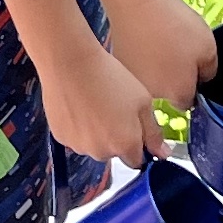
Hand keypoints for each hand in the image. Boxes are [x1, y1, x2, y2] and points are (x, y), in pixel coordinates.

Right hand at [36, 39, 164, 168]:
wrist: (70, 62)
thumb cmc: (109, 77)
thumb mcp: (143, 101)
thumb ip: (153, 132)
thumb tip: (162, 153)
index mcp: (125, 145)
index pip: (137, 161)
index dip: (139, 145)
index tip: (135, 128)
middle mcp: (101, 152)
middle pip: (114, 152)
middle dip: (117, 137)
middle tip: (114, 108)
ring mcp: (78, 146)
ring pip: (93, 145)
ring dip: (96, 133)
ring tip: (95, 104)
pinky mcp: (60, 137)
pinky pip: (74, 137)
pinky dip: (78, 127)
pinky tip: (79, 105)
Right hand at [105, 0, 217, 114]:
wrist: (138, 4)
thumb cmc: (177, 27)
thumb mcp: (209, 48)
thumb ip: (209, 71)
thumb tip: (202, 80)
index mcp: (178, 94)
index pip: (188, 101)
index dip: (193, 86)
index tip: (193, 69)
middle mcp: (154, 95)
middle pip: (167, 92)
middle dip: (173, 77)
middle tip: (177, 50)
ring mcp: (134, 79)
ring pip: (150, 79)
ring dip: (155, 67)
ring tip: (161, 40)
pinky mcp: (119, 63)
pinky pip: (136, 65)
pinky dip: (141, 56)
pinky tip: (145, 37)